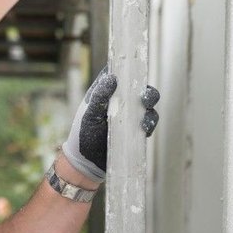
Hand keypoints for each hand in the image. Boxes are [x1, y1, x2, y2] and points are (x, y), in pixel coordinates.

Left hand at [61, 67, 159, 183]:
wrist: (87, 164)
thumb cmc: (83, 136)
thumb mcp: (89, 115)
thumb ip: (99, 96)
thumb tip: (112, 77)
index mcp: (104, 93)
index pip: (118, 75)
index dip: (127, 69)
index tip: (135, 68)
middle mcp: (119, 102)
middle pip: (139, 89)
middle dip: (146, 91)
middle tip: (145, 98)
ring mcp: (129, 116)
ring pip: (147, 106)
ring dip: (149, 109)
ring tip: (144, 118)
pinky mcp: (136, 130)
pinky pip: (148, 123)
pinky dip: (149, 123)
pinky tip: (144, 128)